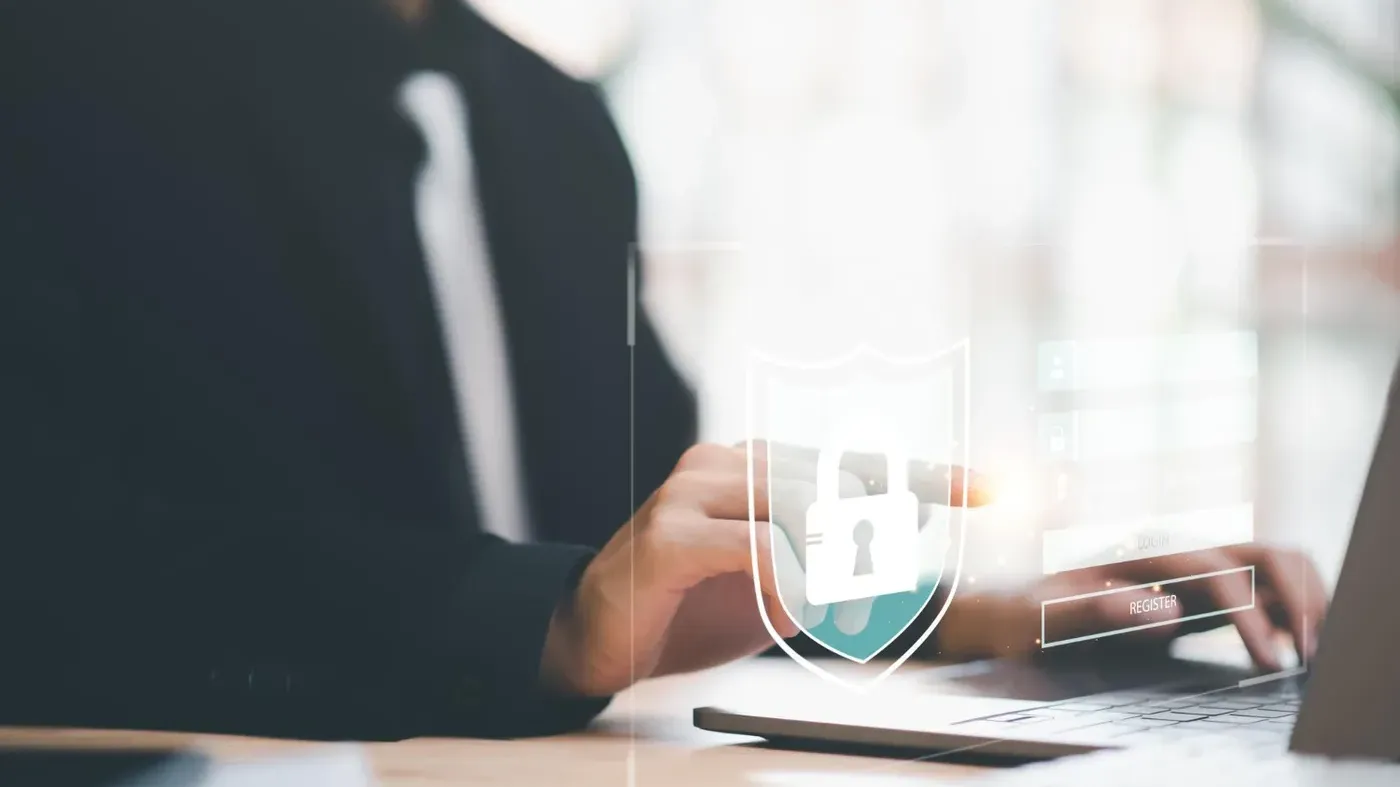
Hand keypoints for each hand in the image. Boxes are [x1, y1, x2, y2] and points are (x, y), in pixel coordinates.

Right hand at [538, 441, 986, 696]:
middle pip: (838, 484)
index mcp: (755, 465)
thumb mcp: (776, 581)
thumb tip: (904, 537)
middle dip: (874, 546)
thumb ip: (830, 557)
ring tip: (829, 612)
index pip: (853, 462)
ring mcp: (692, 493)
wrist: (595, 633)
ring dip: (835, 571)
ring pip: (803, 508)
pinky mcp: (668, 535)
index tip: (987, 489)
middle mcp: (725, 463)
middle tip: (873, 597)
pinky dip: (790, 585)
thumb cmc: (690, 605)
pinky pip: (760, 550)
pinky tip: (785, 611)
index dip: (925, 476)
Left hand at [937, 545, 1329, 670]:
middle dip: (1298, 594)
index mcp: (1142, 555)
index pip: (1217, 573)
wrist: (1009, 605)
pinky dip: (1288, 607)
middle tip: (1313, 649)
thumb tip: (1163, 609)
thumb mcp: (1046, 614)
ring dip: (1302, 596)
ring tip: (1314, 647)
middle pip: (1260, 553)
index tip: (1267, 658)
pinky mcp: (1195, 591)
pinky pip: (1258, 587)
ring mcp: (1188, 569)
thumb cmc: (1026, 611)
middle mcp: (1173, 553)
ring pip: (1268, 564)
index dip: (1250, 614)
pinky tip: (1294, 643)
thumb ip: (1100, 609)